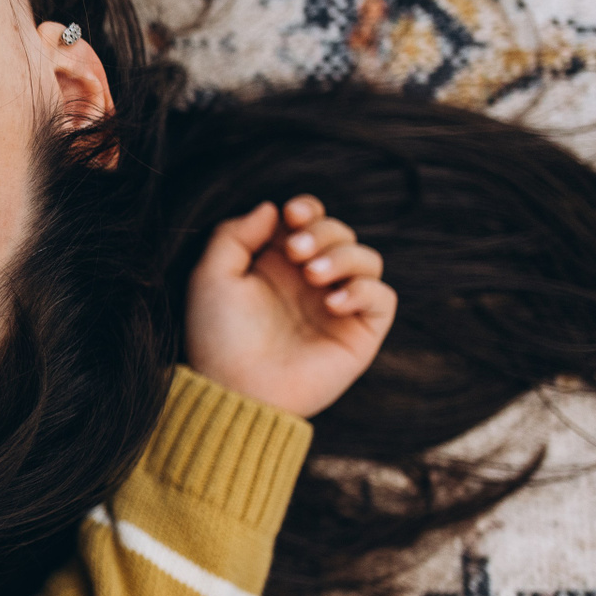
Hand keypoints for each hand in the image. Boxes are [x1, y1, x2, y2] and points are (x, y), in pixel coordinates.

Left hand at [185, 195, 396, 417]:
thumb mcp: (212, 276)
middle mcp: (309, 281)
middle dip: (323, 232)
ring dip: (344, 256)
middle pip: (340, 233)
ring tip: (313, 275)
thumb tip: (272, 207)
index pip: (309, 220)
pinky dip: (364, 290)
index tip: (293, 215)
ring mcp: (336, 305)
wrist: (235, 389)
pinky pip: (383, 297)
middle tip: (297, 253)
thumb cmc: (218, 336)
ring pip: (368, 258)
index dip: (308, 209)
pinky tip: (334, 302)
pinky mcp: (358, 333)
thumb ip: (235, 235)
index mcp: (276, 263)